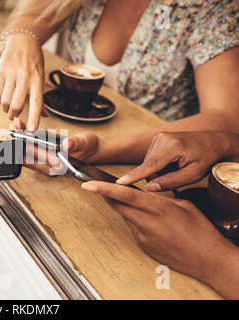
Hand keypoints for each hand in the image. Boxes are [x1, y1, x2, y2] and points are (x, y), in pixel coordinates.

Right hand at [0, 34, 47, 130]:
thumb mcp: (40, 77)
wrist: (21, 41)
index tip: (32, 129)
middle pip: (16, 105)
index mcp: (37, 80)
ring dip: (5, 108)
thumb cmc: (33, 61)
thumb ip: (40, 97)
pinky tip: (3, 96)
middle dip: (14, 115)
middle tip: (14, 116)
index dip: (34, 117)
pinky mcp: (1, 71)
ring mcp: (11, 74)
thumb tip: (45, 115)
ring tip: (8, 107)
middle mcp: (25, 77)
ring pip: (4, 101)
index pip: (37, 102)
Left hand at [9, 118, 101, 175]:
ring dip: (17, 137)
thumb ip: (75, 144)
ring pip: (25, 148)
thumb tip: (67, 144)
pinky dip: (24, 133)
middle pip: (24, 154)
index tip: (12, 140)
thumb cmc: (90, 148)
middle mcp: (46, 164)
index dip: (19, 150)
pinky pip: (31, 142)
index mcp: (53, 167)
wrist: (93, 148)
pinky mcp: (44, 149)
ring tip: (12, 125)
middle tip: (4, 131)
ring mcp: (44, 157)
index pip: (31, 160)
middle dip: (13, 142)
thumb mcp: (84, 144)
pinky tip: (19, 125)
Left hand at [82, 181, 238, 298]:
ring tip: (149, 209)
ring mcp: (143, 236)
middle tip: (101, 186)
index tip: (88, 184)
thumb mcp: (183, 205)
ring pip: (126, 216)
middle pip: (118, 205)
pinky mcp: (143, 246)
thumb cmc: (200, 230)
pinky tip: (154, 225)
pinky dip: (138, 222)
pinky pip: (134, 229)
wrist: (207, 259)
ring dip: (128, 209)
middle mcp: (146, 223)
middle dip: (108, 195)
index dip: (104, 189)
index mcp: (157, 208)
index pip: (124, 195)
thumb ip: (160, 198)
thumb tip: (146, 195)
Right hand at [117, 131, 236, 190]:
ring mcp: (158, 137)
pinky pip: (151, 159)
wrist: (213, 142)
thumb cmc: (206, 158)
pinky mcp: (157, 139)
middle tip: (178, 174)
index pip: (150, 165)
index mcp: (172, 146)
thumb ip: (171, 181)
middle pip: (149, 167)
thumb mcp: (193, 174)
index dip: (134, 176)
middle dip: (159, 176)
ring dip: (159, 170)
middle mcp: (161, 138)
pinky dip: (160, 165)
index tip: (119, 183)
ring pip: (149, 164)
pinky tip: (172, 162)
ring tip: (177, 166)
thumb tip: (150, 187)